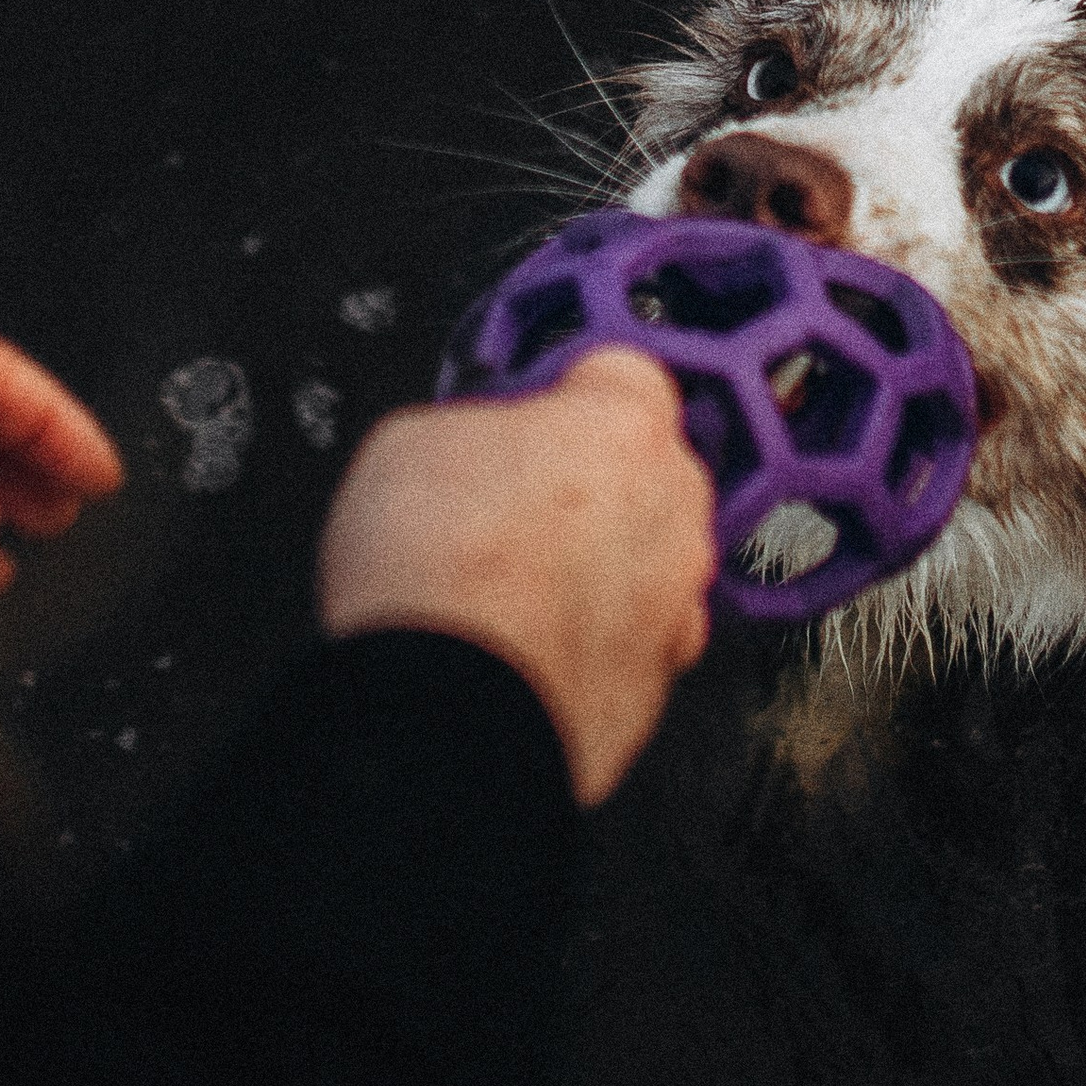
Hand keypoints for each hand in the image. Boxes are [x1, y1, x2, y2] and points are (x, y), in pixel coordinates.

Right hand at [315, 350, 716, 805]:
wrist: (445, 711)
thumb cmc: (438, 576)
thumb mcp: (410, 441)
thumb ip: (473, 430)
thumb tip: (468, 448)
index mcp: (624, 427)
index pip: (620, 373)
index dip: (564, 392)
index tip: (532, 409)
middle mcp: (672, 511)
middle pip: (640, 474)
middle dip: (584, 486)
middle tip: (507, 505)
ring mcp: (675, 604)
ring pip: (642, 564)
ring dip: (593, 569)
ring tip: (507, 589)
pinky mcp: (655, 684)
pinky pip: (628, 643)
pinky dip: (587, 644)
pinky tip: (523, 648)